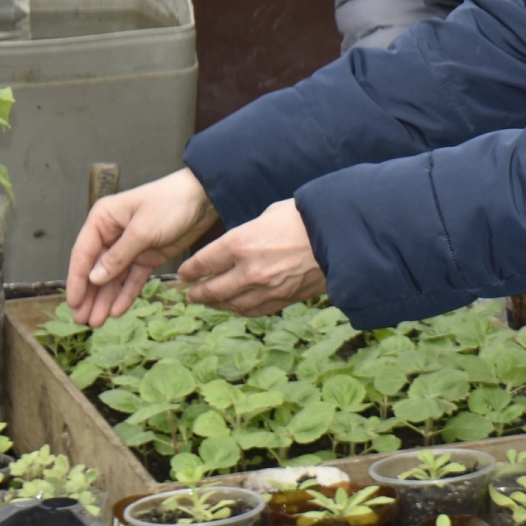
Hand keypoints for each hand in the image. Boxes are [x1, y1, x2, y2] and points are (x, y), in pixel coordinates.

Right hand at [67, 169, 218, 327]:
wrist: (204, 199)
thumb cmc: (170, 204)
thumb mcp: (142, 230)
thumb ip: (118, 257)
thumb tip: (94, 278)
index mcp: (103, 220)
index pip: (83, 254)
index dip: (77, 280)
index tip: (72, 303)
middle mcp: (112, 234)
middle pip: (96, 269)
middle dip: (90, 295)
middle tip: (83, 320)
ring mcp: (130, 247)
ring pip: (113, 278)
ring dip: (105, 299)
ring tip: (97, 322)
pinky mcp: (147, 256)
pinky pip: (132, 278)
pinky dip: (126, 294)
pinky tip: (117, 311)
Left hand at [177, 198, 327, 316]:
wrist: (341, 236)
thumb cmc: (305, 217)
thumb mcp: (268, 214)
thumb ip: (248, 232)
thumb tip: (239, 243)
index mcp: (241, 243)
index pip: (203, 263)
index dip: (190, 271)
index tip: (184, 274)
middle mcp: (249, 270)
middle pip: (213, 289)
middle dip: (198, 292)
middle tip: (190, 294)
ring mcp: (267, 288)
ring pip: (232, 304)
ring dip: (217, 304)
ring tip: (210, 302)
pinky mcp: (284, 299)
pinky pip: (255, 310)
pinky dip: (241, 310)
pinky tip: (236, 307)